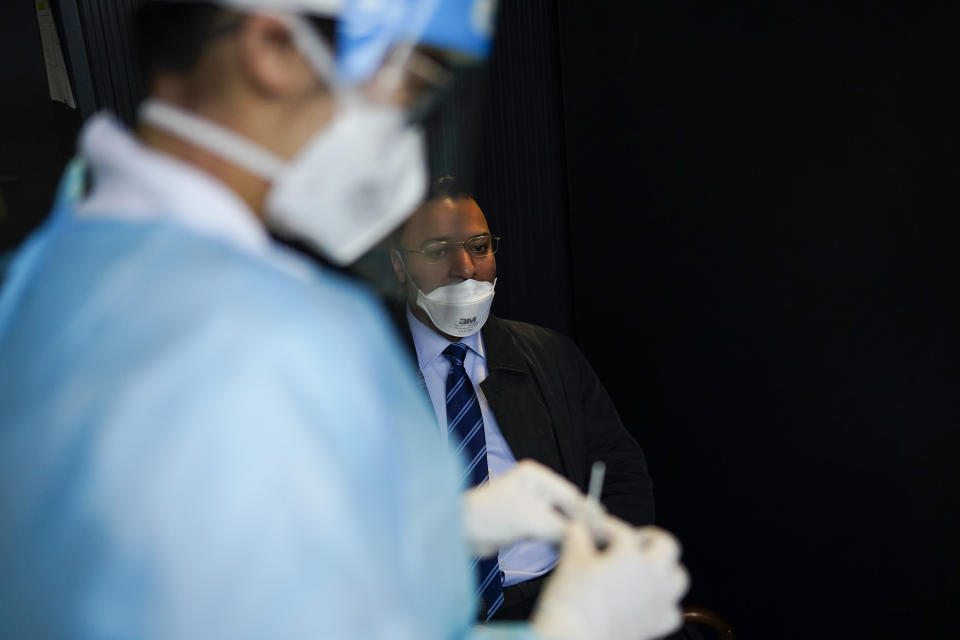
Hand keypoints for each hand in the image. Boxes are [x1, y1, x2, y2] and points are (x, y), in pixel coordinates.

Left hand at [461, 459, 588, 556]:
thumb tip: (585, 536)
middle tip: (598, 542)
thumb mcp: (532, 522)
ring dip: (568, 534)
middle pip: (566, 507)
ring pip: (557, 520)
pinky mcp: (522, 521)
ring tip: (584, 549)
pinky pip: (546, 530)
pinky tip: (565, 550)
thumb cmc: (492, 517)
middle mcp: (533, 486)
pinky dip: (555, 539)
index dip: (587, 514)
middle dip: (579, 525)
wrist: (459, 532)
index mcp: (535, 476)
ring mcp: (528, 504)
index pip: (570, 494)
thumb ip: (561, 528)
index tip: (604, 530)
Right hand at [531, 520, 688, 639]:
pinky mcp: (656, 625)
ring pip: (678, 576)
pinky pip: (672, 610)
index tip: (593, 529)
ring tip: (643, 567)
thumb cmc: (573, 604)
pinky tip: (645, 600)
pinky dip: (663, 602)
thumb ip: (578, 534)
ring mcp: (658, 602)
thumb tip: (580, 526)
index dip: (605, 526)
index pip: (622, 530)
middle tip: (630, 540)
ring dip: (664, 568)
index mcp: (632, 556)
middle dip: (648, 539)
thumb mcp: (571, 559)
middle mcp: (652, 576)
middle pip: (666, 545)